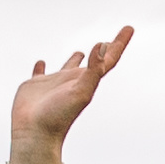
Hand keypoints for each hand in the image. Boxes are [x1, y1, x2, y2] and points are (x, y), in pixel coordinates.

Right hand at [11, 25, 132, 159]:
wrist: (35, 136)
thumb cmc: (59, 116)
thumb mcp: (81, 92)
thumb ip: (94, 70)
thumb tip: (103, 45)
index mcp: (87, 81)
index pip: (108, 59)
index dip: (119, 43)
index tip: (129, 28)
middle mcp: (73, 81)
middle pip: (92, 62)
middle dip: (102, 50)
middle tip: (109, 40)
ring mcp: (54, 85)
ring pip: (67, 68)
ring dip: (74, 59)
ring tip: (79, 52)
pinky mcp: (35, 87)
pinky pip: (40, 73)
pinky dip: (40, 67)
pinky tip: (41, 62)